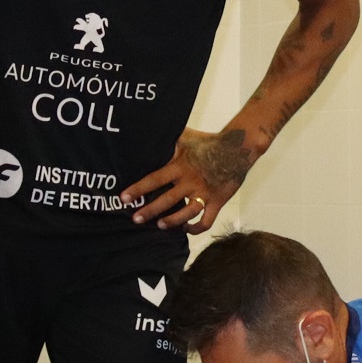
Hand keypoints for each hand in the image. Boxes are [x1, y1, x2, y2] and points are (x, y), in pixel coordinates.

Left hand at [119, 127, 255, 230]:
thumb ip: (169, 140)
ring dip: (172, 221)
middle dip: (149, 211)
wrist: (237, 148)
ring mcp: (204, 193)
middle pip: (167, 200)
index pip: (155, 179)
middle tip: (136, 219)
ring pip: (186, 213)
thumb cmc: (209, 142)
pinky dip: (196, 228)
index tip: (123, 198)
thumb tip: (151, 133)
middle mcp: (190, 182)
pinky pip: (206, 221)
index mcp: (180, 166)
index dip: (138, 189)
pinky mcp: (217, 201)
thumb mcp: (186, 137)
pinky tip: (187, 229)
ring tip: (161, 225)